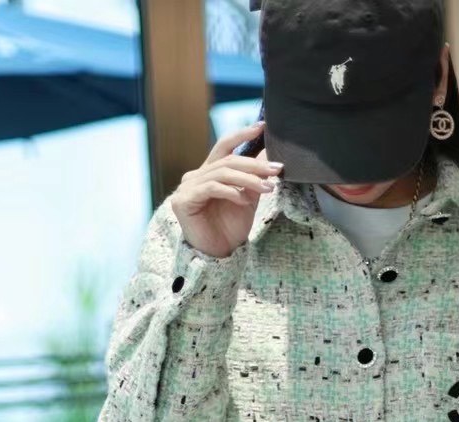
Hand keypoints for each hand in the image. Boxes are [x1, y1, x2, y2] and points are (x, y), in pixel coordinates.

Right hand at [170, 121, 283, 260]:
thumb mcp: (247, 198)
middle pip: (227, 161)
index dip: (241, 135)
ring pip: (222, 173)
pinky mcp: (183, 201)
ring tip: (267, 187)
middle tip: (275, 169)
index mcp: (208, 172)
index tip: (261, 127)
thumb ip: (254, 177)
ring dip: (248, 179)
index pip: (224, 147)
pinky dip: (231, 192)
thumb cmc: (230, 229)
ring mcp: (187, 188)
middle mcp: (195, 176)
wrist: (218, 255)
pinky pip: (211, 188)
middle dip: (254, 164)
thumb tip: (268, 154)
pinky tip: (244, 200)